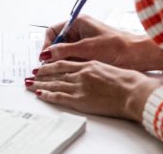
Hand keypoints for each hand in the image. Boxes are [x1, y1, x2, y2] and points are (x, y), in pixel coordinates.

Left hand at [26, 60, 162, 120]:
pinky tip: (39, 94)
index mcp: (88, 64)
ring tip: (29, 83)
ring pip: (54, 83)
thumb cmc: (128, 81)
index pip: (64, 63)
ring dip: (40, 83)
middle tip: (31, 75)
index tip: (43, 65)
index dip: (52, 64)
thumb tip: (92, 74)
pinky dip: (47, 94)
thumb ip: (96, 70)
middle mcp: (81, 73)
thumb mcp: (109, 68)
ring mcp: (80, 86)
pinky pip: (59, 96)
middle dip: (42, 74)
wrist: (133, 92)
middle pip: (56, 73)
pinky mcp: (80, 99)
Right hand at [41, 15, 162, 70]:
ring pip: (65, 52)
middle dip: (53, 54)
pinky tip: (71, 71)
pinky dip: (71, 64)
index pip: (53, 31)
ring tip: (60, 71)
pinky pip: (74, 58)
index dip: (47, 44)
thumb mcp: (87, 48)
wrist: (139, 55)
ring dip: (63, 60)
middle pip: (58, 42)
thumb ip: (65, 51)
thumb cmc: (117, 47)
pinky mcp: (90, 52)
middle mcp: (79, 31)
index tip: (45, 58)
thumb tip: (46, 54)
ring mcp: (85, 42)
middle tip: (50, 67)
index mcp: (78, 22)